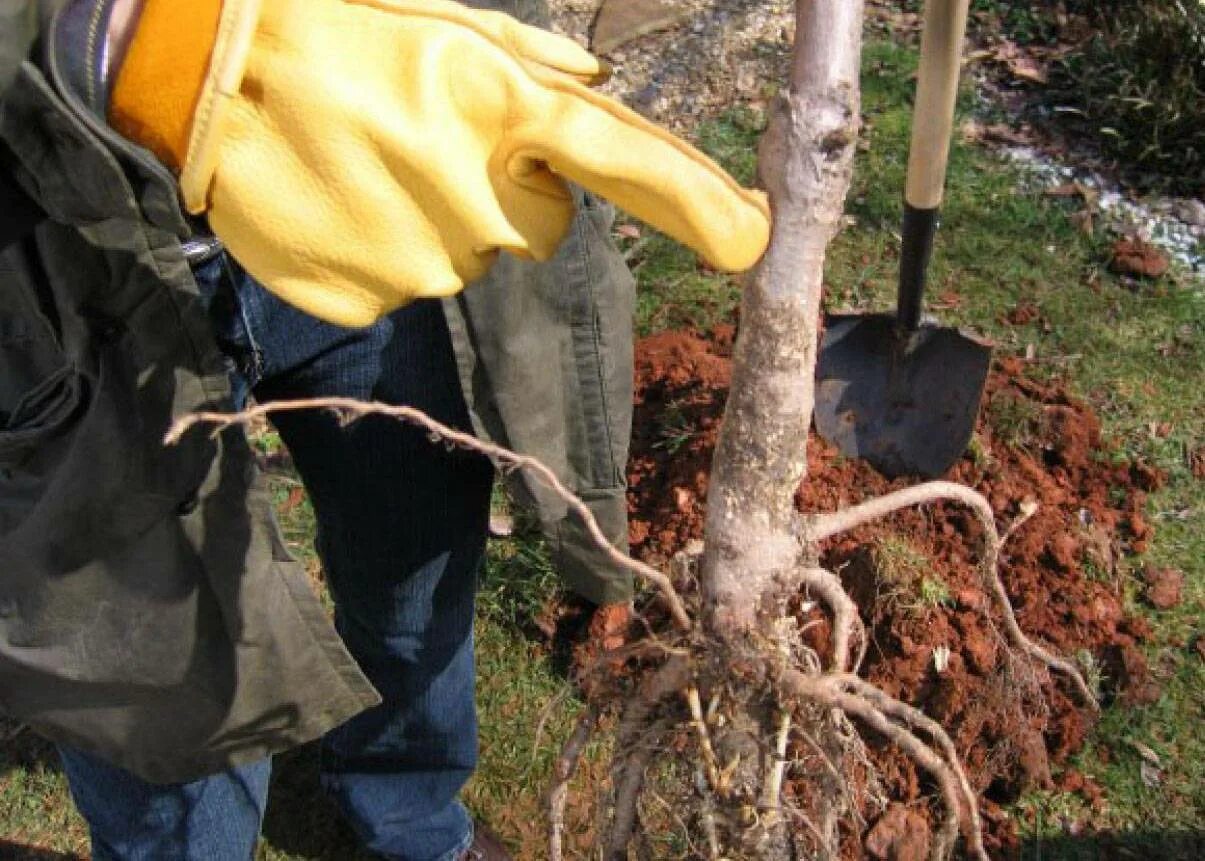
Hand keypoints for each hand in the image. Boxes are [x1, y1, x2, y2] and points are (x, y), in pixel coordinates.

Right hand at [111, 0, 770, 325]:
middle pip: (542, 229)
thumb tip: (594, 89)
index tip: (750, 237)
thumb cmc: (330, 30)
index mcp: (499, 107)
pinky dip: (386, 253)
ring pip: (471, 259)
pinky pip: (407, 287)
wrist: (201, 79)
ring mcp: (422, 260)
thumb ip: (531, 61)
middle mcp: (475, 197)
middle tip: (430, 142)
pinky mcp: (371, 301)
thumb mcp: (440, 19)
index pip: (624, 162)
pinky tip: (342, 203)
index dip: (695, 200)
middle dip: (508, 195)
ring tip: (371, 161)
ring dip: (440, 220)